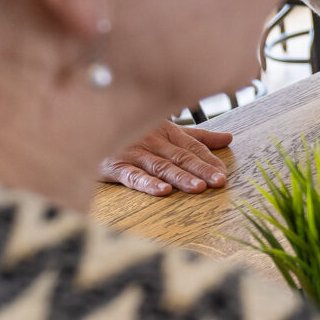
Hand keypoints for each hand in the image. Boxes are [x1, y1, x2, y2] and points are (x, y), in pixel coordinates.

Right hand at [99, 120, 231, 195]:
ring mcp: (134, 153)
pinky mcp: (115, 166)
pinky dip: (148, 183)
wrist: (91, 128)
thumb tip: (229, 138)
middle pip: (181, 157)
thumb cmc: (133, 131)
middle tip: (219, 182)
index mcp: (167, 131)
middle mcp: (153, 141)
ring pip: (161, 166)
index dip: (209, 160)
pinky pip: (133, 176)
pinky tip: (163, 191)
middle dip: (201, 169)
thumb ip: (197, 136)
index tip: (224, 173)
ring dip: (180, 177)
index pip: (193, 146)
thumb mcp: (167, 129)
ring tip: (198, 187)